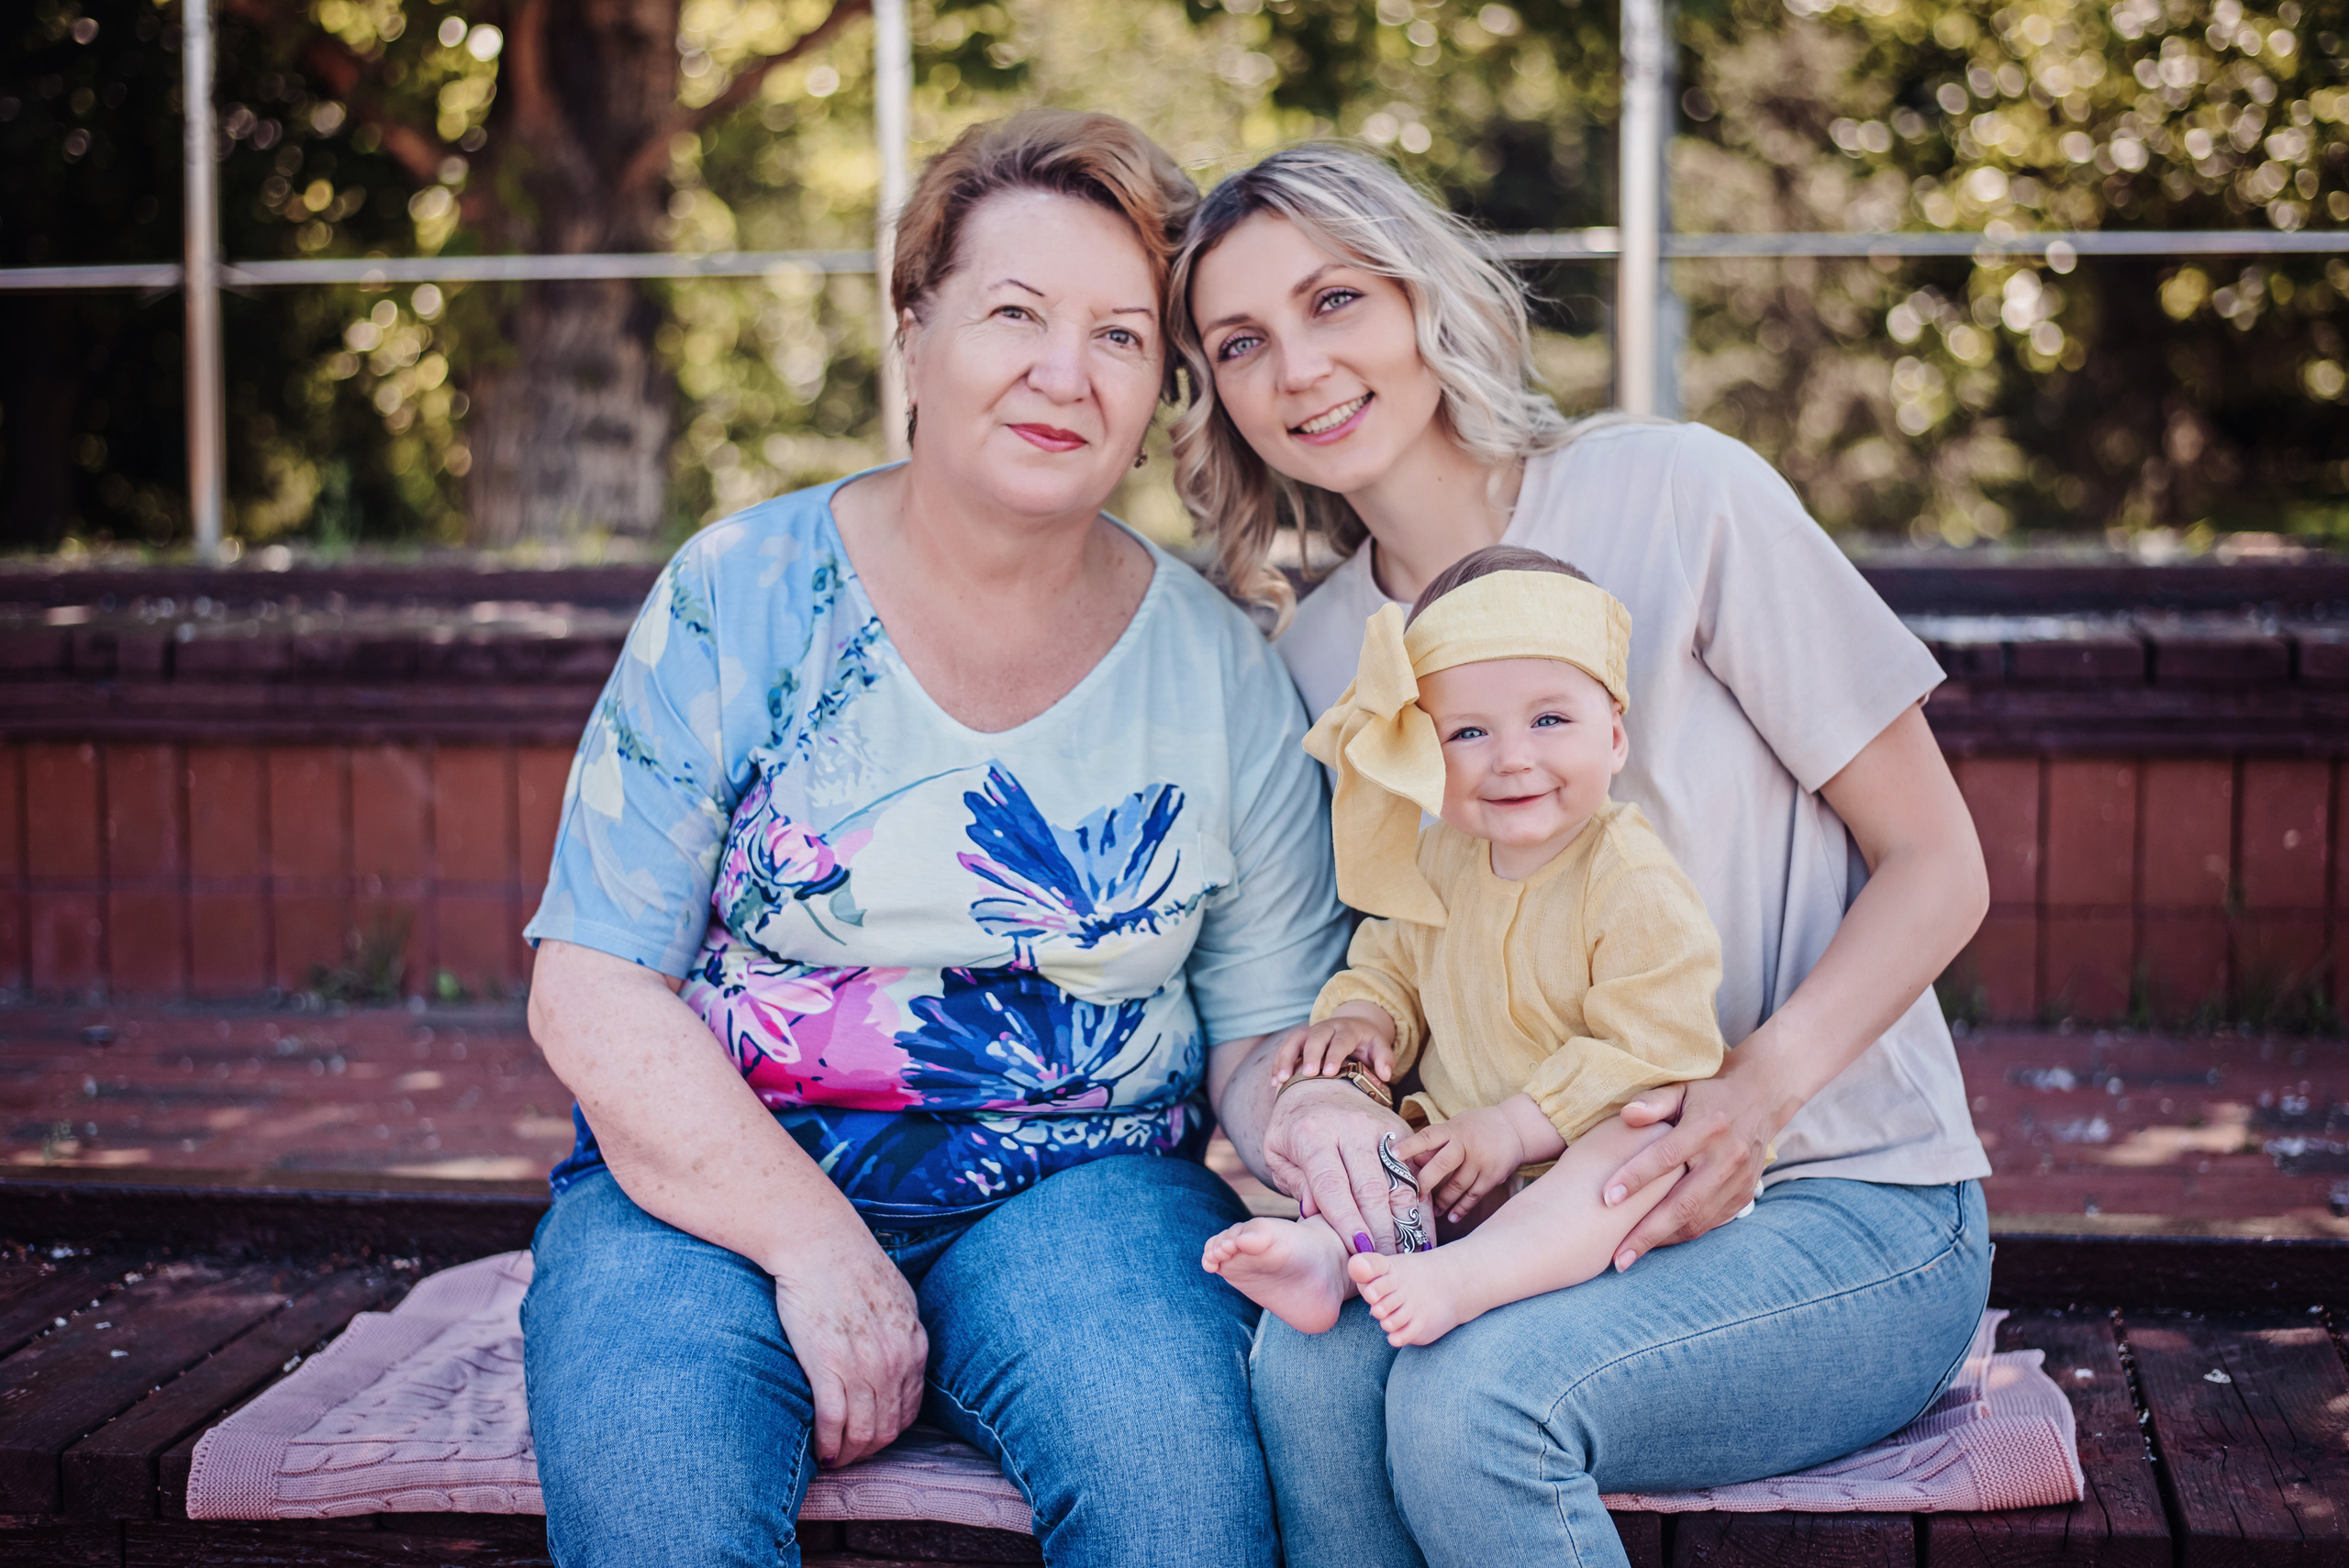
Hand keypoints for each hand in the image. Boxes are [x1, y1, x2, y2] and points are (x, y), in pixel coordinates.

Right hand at [771, 1230, 928, 1468]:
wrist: (819, 1243)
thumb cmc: (852, 1265)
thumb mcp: (898, 1299)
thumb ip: (903, 1334)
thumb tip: (902, 1359)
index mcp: (914, 1346)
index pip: (909, 1411)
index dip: (889, 1433)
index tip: (871, 1439)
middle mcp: (895, 1362)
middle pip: (887, 1428)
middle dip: (868, 1451)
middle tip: (849, 1457)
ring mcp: (864, 1366)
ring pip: (863, 1432)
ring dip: (848, 1454)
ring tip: (833, 1459)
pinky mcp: (828, 1366)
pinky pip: (833, 1423)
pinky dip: (828, 1445)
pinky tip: (819, 1451)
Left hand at [1262, 1078, 1413, 1255]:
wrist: (1320, 1085)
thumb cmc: (1293, 1129)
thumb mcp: (1277, 1154)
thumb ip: (1295, 1184)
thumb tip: (1313, 1213)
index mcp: (1314, 1135)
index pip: (1332, 1185)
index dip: (1346, 1222)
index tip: (1358, 1252)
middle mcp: (1351, 1129)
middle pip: (1371, 1187)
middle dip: (1380, 1231)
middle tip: (1384, 1263)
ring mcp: (1380, 1128)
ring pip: (1399, 1182)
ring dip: (1405, 1222)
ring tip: (1408, 1254)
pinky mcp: (1401, 1131)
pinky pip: (1414, 1173)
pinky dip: (1419, 1205)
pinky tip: (1422, 1232)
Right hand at [1271, 1004, 1396, 1087]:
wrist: (1354, 1024)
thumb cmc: (1367, 1042)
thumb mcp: (1380, 1046)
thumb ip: (1385, 1059)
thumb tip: (1385, 1075)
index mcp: (1348, 1029)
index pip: (1340, 1040)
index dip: (1333, 1055)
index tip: (1328, 1073)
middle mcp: (1327, 1028)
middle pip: (1315, 1037)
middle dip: (1309, 1056)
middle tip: (1307, 1075)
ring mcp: (1310, 1032)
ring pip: (1294, 1041)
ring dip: (1286, 1059)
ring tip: (1281, 1080)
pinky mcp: (1299, 1040)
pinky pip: (1285, 1049)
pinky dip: (1278, 1063)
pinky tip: (1274, 1082)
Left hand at [1394, 1103, 1526, 1224]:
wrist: (1515, 1128)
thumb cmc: (1476, 1128)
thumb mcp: (1455, 1127)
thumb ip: (1435, 1144)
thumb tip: (1410, 1161)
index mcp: (1452, 1130)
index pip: (1426, 1138)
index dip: (1409, 1147)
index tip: (1392, 1156)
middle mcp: (1466, 1145)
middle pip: (1441, 1166)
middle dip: (1424, 1183)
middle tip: (1412, 1197)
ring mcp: (1481, 1161)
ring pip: (1457, 1186)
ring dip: (1442, 1201)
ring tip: (1432, 1211)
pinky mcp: (1493, 1176)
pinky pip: (1474, 1196)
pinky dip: (1462, 1208)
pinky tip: (1451, 1217)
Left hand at [1601, 1073, 1774, 1272]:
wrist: (1761, 1100)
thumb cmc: (1708, 1095)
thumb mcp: (1681, 1088)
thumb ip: (1654, 1102)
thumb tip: (1627, 1115)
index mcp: (1708, 1126)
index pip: (1668, 1156)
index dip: (1637, 1177)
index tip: (1607, 1198)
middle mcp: (1727, 1158)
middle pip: (1684, 1203)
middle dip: (1648, 1233)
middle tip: (1617, 1257)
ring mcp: (1739, 1181)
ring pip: (1698, 1220)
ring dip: (1662, 1241)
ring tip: (1629, 1257)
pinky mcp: (1744, 1196)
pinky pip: (1710, 1223)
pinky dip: (1681, 1235)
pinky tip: (1656, 1242)